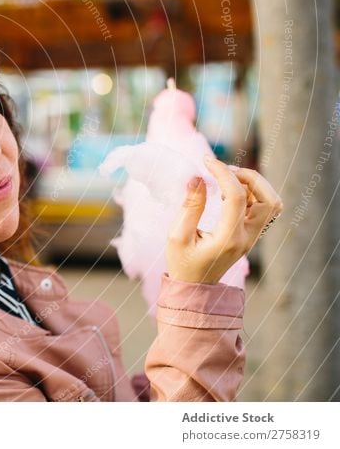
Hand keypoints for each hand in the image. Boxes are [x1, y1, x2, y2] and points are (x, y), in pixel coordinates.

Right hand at [165, 156, 283, 284]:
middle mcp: (246, 238)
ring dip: (254, 185)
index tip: (205, 162)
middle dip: (248, 177)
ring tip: (228, 180)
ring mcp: (252, 237)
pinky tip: (230, 192)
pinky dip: (253, 193)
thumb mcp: (176, 236)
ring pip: (271, 203)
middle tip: (223, 171)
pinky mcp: (252, 235)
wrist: (194, 287)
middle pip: (267, 199)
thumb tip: (198, 177)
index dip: (223, 173)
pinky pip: (265, 208)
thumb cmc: (181, 263)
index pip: (236, 197)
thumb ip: (189, 206)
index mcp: (228, 239)